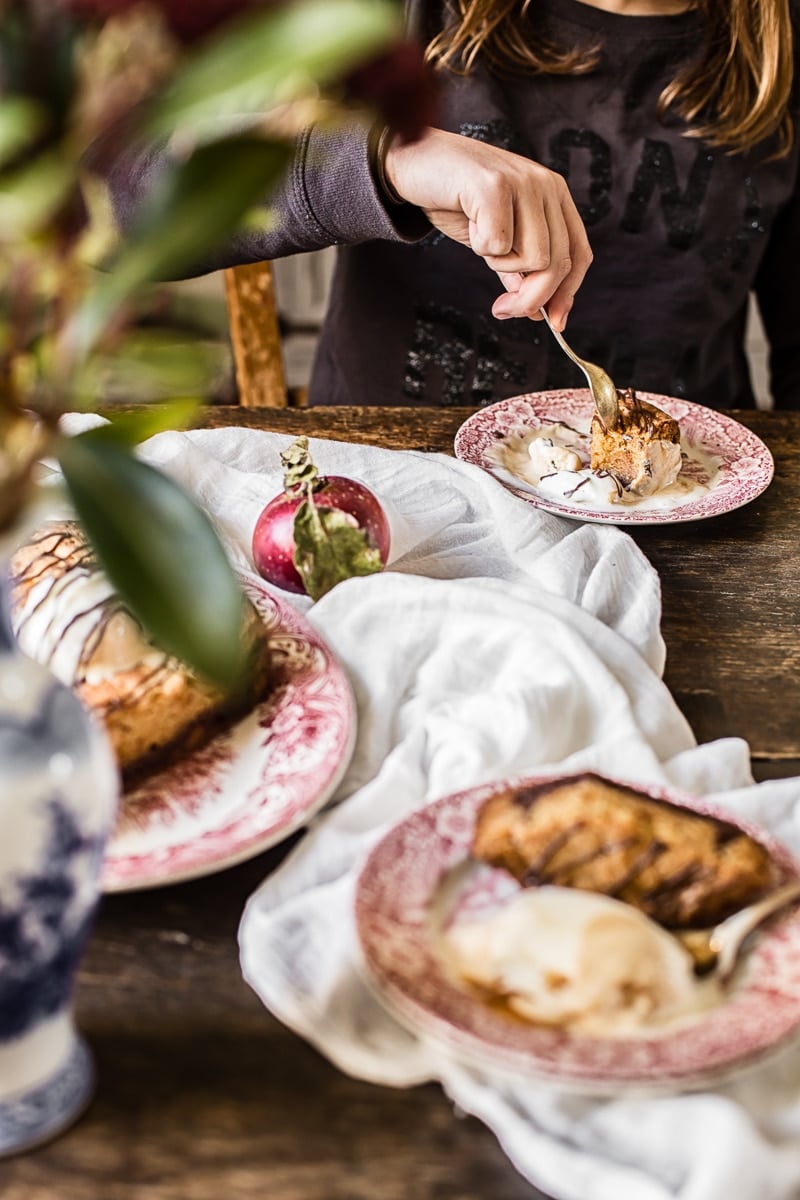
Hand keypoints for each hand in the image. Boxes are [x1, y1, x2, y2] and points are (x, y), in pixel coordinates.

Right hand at [383, 127, 591, 329]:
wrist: (415, 163)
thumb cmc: (456, 200)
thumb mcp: (495, 239)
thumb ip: (518, 268)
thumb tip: (538, 311)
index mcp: (554, 196)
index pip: (578, 254)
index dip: (567, 294)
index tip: (552, 323)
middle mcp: (546, 186)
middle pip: (557, 265)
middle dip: (529, 299)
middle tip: (501, 308)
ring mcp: (523, 183)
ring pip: (533, 259)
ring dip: (500, 264)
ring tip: (481, 239)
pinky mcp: (495, 186)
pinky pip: (499, 245)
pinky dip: (480, 247)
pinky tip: (470, 223)